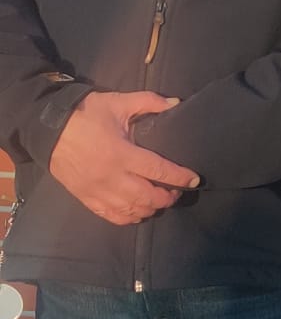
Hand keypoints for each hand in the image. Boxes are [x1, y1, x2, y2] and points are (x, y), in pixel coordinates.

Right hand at [48, 91, 199, 225]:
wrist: (47, 128)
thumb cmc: (85, 114)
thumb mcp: (117, 102)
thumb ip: (148, 102)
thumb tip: (175, 103)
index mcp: (121, 153)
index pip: (158, 170)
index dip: (180, 177)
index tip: (194, 179)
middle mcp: (111, 177)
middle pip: (148, 197)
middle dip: (168, 197)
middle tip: (176, 192)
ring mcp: (98, 191)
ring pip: (132, 210)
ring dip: (151, 209)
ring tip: (159, 200)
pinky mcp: (86, 198)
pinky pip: (112, 216)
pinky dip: (129, 217)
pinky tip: (138, 212)